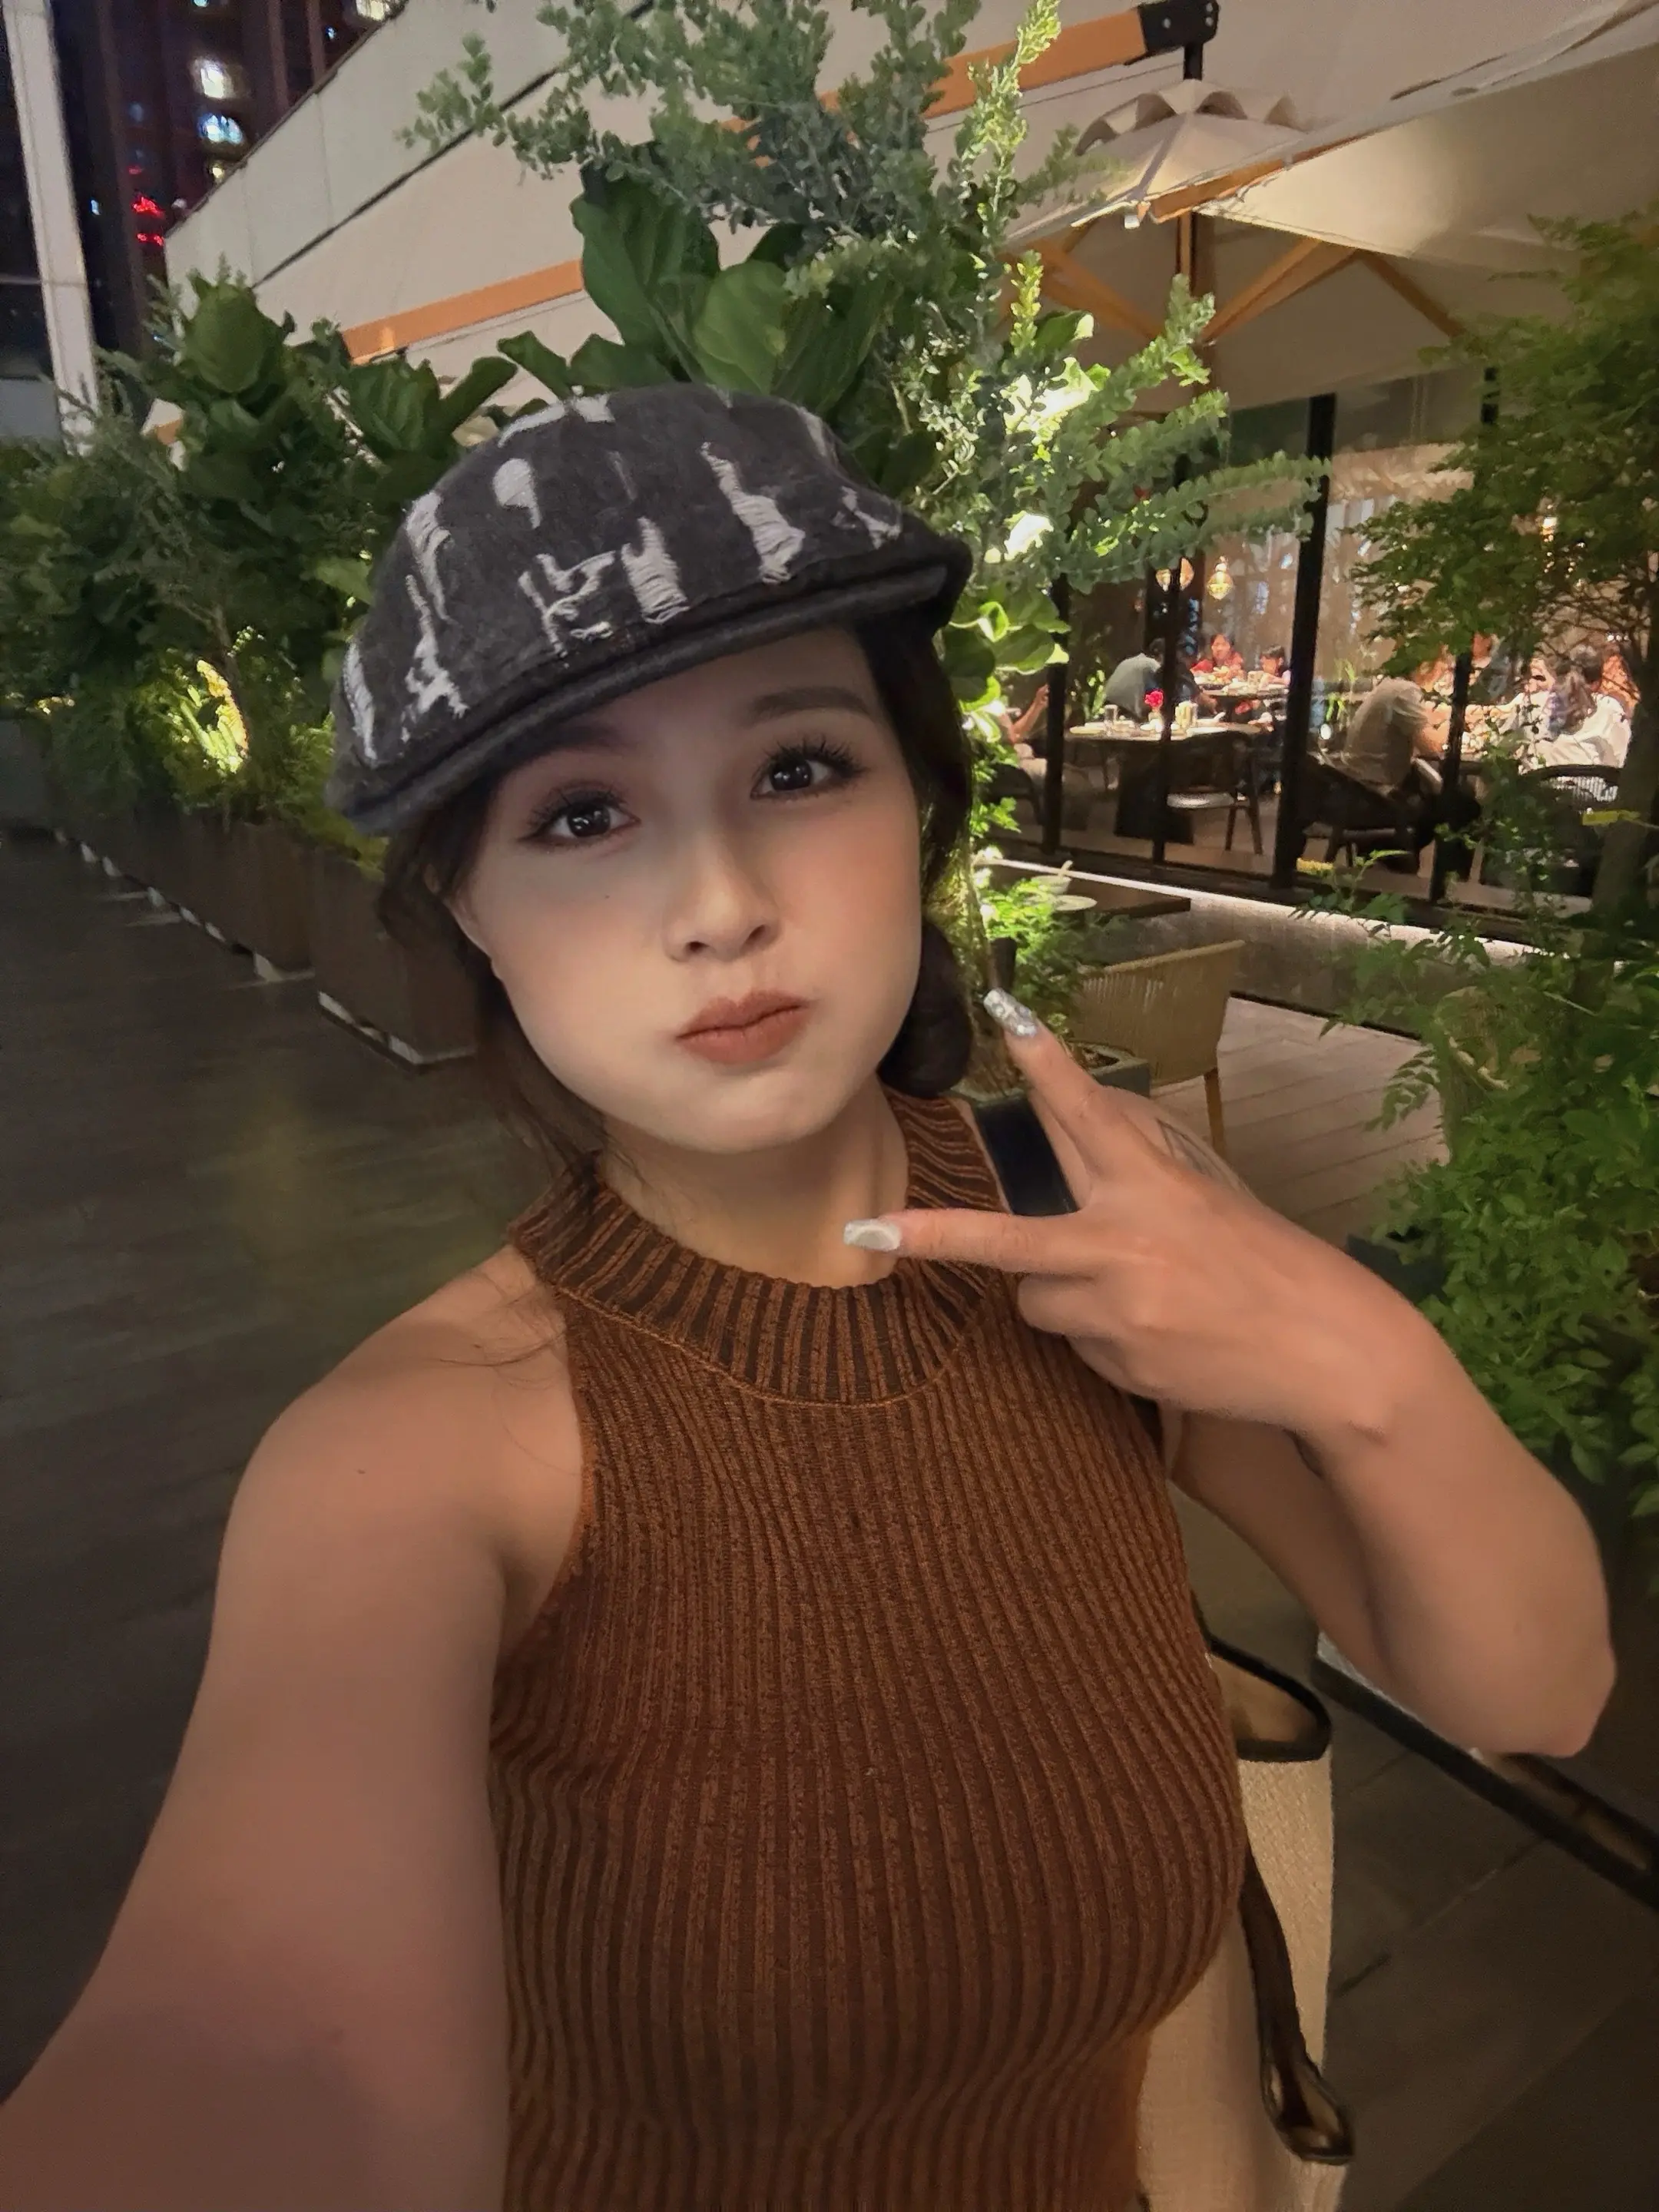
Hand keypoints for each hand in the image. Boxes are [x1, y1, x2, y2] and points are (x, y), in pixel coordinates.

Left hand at [848, 996, 1423, 1439]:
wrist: (1327, 1353)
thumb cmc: (1271, 1267)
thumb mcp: (1212, 1201)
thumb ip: (1141, 1172)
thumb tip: (1083, 1131)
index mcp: (1154, 1187)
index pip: (1087, 1114)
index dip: (1044, 1063)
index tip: (1006, 1014)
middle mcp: (1124, 1243)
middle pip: (1006, 1238)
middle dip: (936, 1236)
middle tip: (867, 1236)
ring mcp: (1117, 1309)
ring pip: (1037, 1299)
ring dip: (1065, 1296)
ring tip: (1142, 1301)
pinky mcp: (1120, 1362)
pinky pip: (1076, 1345)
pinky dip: (1104, 1340)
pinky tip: (1162, 1338)